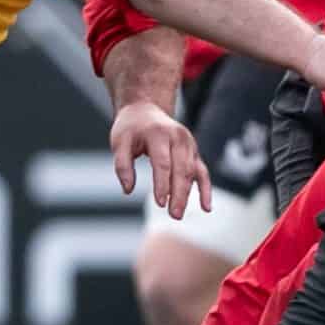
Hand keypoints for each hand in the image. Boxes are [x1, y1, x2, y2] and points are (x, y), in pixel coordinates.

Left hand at [111, 100, 209, 218]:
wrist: (145, 109)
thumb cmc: (130, 129)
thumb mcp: (119, 142)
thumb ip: (122, 165)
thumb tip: (128, 190)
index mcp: (159, 134)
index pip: (163, 162)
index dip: (162, 184)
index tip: (159, 203)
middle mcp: (178, 137)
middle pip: (181, 169)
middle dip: (178, 194)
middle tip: (173, 215)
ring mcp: (189, 144)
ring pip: (192, 172)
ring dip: (188, 195)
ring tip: (177, 214)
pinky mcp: (194, 152)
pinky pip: (202, 172)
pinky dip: (205, 189)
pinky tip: (206, 208)